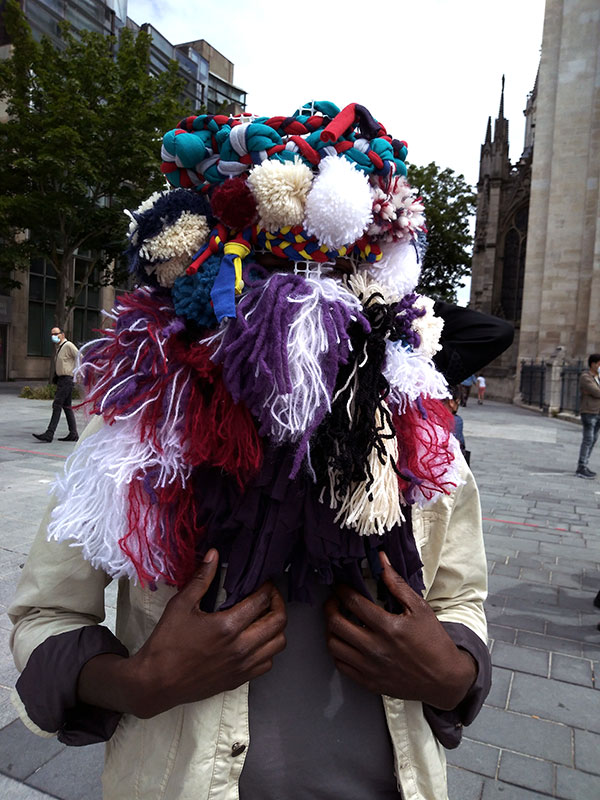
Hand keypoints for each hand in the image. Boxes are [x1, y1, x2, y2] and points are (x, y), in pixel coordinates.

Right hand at [78, 550, 286, 717]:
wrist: (156, 682)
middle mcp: (241, 647)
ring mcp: (242, 666)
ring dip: (276, 627)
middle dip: (278, 603)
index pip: (262, 601)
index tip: (265, 582)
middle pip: (278, 622)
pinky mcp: (239, 680)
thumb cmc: (167, 642)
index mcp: (228, 626)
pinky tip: (256, 640)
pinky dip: (268, 649)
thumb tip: (214, 554)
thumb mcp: (181, 605)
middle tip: (269, 596)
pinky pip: (267, 664)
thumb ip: (202, 578)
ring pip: (278, 644)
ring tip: (265, 617)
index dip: (268, 587)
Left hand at [324, 553, 476, 709]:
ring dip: (330, 628)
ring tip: (337, 620)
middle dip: (330, 607)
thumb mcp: (420, 608)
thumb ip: (397, 584)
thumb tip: (381, 560)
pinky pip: (341, 665)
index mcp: (388, 627)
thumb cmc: (434, 642)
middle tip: (333, 601)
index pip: (353, 602)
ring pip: (334, 645)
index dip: (342, 590)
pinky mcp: (368, 682)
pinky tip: (344, 641)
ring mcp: (370, 668)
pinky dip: (337, 650)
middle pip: (337, 623)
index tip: (340, 586)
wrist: (444, 679)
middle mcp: (375, 649)